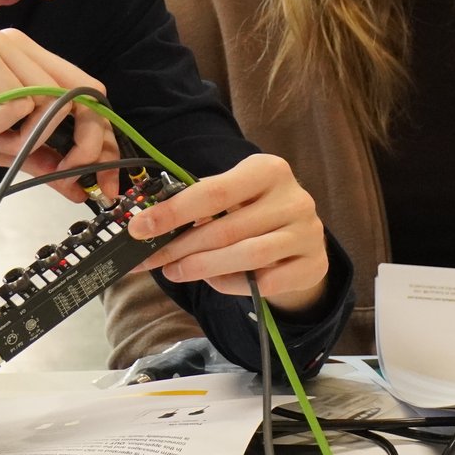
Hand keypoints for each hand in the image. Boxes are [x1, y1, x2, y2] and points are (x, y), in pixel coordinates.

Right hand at [0, 31, 117, 199]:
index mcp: (26, 62)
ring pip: (47, 100)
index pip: (85, 92)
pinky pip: (12, 100)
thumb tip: (72, 174)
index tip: (99, 175)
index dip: (99, 134)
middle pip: (78, 96)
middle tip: (65, 176)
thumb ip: (32, 152)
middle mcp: (18, 47)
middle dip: (78, 144)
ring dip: (23, 136)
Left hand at [126, 154, 329, 311]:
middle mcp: (293, 198)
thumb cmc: (255, 212)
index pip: (213, 191)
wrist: (302, 237)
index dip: (173, 212)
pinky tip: (214, 281)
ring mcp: (307, 233)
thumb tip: (147, 222)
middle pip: (226, 228)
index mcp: (268, 169)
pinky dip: (233, 284)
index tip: (140, 228)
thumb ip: (200, 203)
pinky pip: (265, 283)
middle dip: (181, 246)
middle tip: (151, 259)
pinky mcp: (314, 265)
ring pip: (246, 256)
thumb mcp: (234, 196)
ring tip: (175, 272)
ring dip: (202, 267)